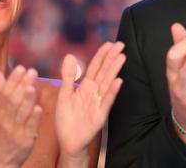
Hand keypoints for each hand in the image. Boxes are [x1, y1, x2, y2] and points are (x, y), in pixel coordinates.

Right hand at [0, 66, 42, 167]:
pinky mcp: (24, 140)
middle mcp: (4, 120)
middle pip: (13, 100)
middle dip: (22, 85)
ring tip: (33, 87)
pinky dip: (33, 118)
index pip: (4, 93)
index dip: (13, 80)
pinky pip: (29, 128)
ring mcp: (14, 130)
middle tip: (32, 71)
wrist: (0, 158)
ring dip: (27, 100)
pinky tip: (39, 108)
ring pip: (20, 113)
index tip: (21, 67)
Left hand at [56, 42, 124, 161]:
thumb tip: (70, 55)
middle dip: (111, 58)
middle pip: (104, 72)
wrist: (68, 141)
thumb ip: (68, 76)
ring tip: (121, 57)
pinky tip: (119, 81)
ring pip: (107, 83)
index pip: (95, 67)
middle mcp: (93, 92)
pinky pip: (107, 101)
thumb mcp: (64, 94)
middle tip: (121, 44)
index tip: (109, 43)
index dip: (101, 55)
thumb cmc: (66, 118)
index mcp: (85, 86)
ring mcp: (98, 103)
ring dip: (114, 70)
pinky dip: (113, 91)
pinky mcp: (100, 115)